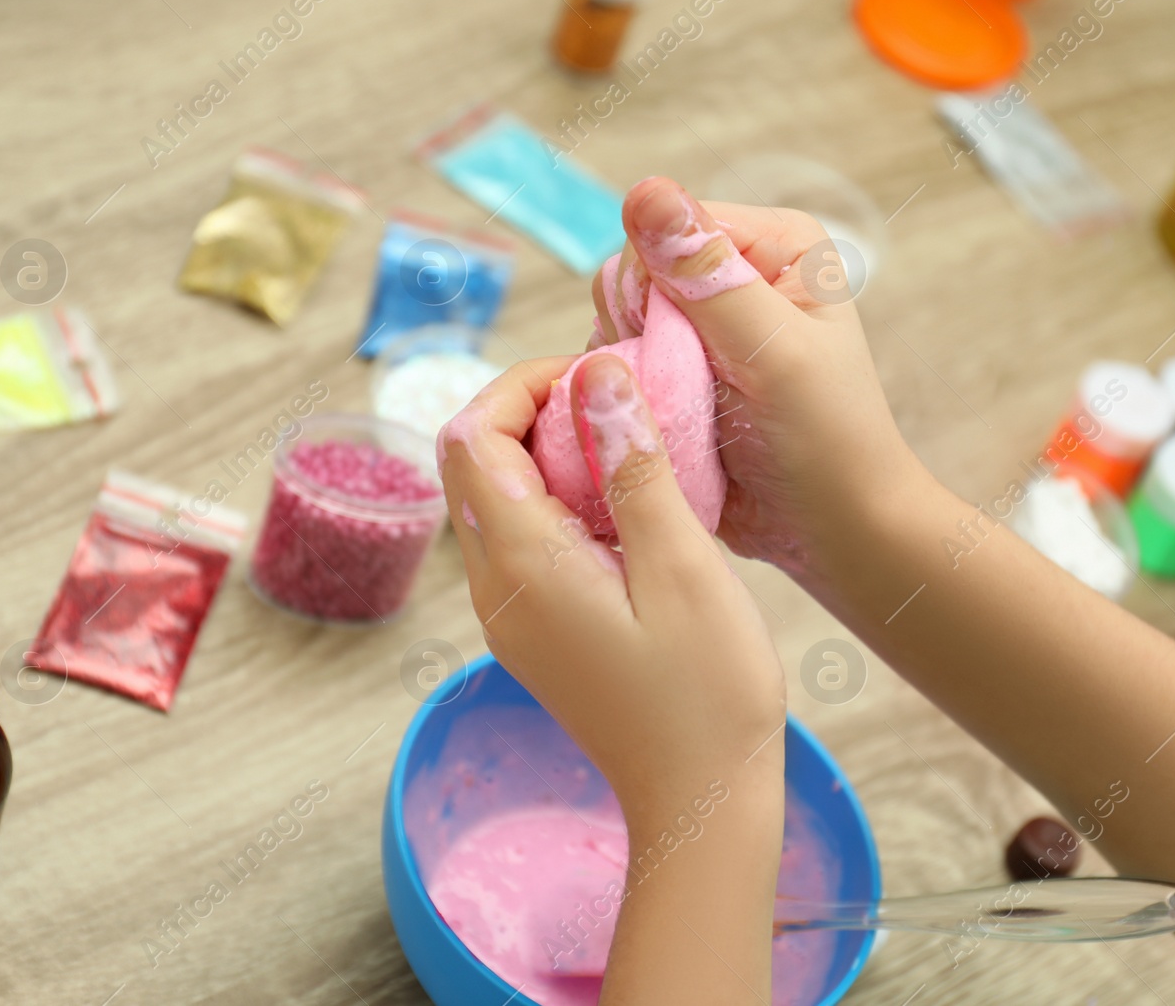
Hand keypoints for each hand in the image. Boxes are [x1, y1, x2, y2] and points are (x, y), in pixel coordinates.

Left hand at [437, 354, 785, 827]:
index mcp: (521, 565)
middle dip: (532, 412)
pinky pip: (520, 539)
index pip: (469, 437)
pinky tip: (625, 506)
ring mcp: (509, 614)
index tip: (595, 378)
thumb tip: (596, 372)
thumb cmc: (706, 693)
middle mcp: (495, 588)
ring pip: (494, 499)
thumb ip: (633, 467)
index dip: (520, 386)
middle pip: (471, 463)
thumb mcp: (682, 567)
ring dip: (546, 455)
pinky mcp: (534, 630)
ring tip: (627, 446)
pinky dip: (558, 499)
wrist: (700, 801)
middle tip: (615, 402)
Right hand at [593, 177, 924, 582]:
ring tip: (682, 416)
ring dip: (632, 374)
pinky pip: (616, 368)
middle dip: (643, 336)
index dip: (655, 289)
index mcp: (771, 243)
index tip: (688, 351)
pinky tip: (662, 429)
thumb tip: (647, 190)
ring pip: (613, 324)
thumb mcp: (772, 352)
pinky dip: (627, 400)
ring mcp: (700, 326)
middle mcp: (732, 273)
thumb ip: (708, 275)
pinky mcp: (676, 372)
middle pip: (630, 276)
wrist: (833, 530)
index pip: (665, 230)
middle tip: (691, 390)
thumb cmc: (826, 440)